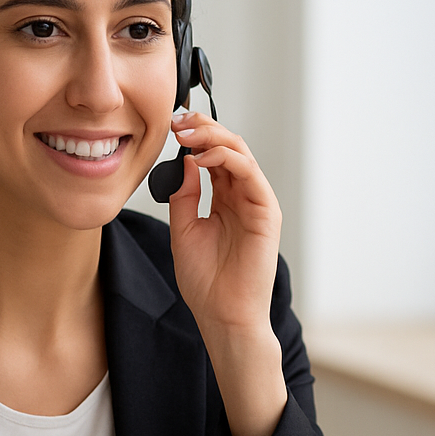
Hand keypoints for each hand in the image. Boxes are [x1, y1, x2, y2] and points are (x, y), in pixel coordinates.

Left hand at [165, 113, 287, 435]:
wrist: (222, 314)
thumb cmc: (206, 281)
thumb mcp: (183, 229)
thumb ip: (183, 194)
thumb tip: (183, 160)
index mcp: (224, 199)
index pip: (213, 155)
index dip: (194, 136)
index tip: (168, 126)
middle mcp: (242, 196)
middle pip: (228, 147)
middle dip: (203, 128)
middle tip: (177, 121)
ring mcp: (256, 202)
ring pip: (240, 153)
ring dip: (213, 136)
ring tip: (187, 133)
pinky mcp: (266, 212)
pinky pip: (251, 173)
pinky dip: (228, 158)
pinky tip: (203, 156)